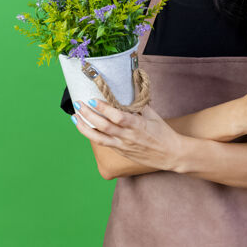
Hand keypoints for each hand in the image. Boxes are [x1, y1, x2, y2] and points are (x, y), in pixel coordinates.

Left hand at [71, 99, 185, 171]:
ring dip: (84, 128)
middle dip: (88, 115)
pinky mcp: (121, 152)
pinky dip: (92, 135)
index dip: (103, 108)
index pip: (117, 117)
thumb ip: (138, 105)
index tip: (93, 99)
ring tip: (75, 117)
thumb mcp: (153, 115)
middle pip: (104, 126)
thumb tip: (128, 92)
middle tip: (78, 104)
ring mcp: (123, 146)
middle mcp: (128, 137)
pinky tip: (85, 128)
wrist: (170, 154)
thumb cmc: (163, 133)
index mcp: (137, 125)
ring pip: (99, 138)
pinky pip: (104, 143)